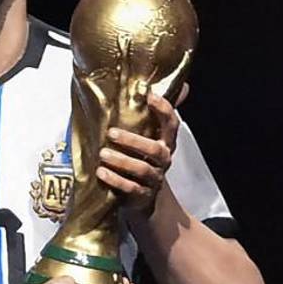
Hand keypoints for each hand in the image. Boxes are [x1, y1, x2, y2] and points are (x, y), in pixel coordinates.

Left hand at [97, 85, 187, 217]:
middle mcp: (163, 161)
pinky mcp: (142, 196)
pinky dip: (116, 180)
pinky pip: (131, 188)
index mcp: (165, 143)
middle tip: (111, 133)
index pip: (171, 124)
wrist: (145, 199)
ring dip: (122, 161)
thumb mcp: (149, 137)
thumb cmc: (144, 160)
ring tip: (102, 154)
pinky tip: (101, 173)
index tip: (149, 96)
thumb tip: (181, 85)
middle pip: (155, 150)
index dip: (164, 110)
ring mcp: (153, 179)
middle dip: (134, 141)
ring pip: (142, 169)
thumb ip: (156, 114)